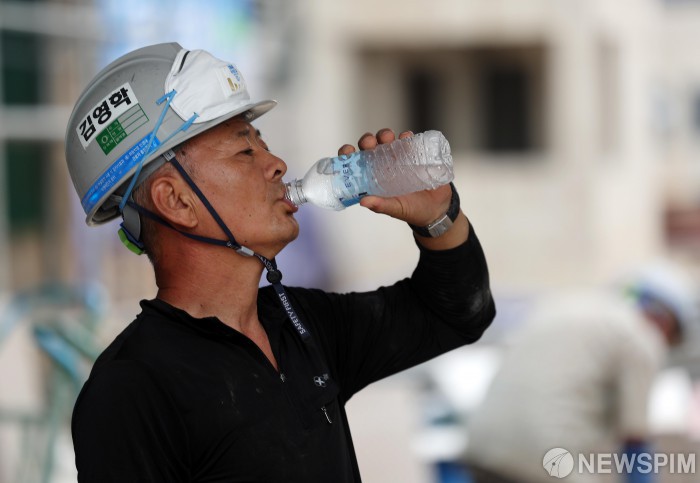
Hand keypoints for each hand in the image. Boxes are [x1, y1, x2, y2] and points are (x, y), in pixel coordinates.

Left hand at [337, 128, 451, 225]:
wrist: (438, 208)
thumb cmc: (413, 210)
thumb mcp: (396, 209)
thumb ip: (381, 205)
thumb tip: (363, 201)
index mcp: (373, 178)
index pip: (355, 163)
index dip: (348, 154)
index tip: (348, 150)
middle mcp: (383, 165)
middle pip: (370, 147)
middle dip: (367, 140)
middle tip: (370, 143)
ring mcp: (399, 158)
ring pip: (387, 140)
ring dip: (385, 135)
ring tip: (389, 138)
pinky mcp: (415, 154)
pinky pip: (408, 141)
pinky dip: (406, 137)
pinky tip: (406, 138)